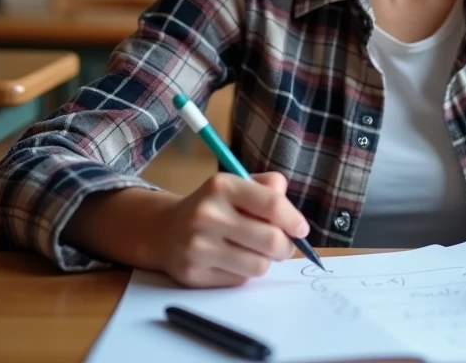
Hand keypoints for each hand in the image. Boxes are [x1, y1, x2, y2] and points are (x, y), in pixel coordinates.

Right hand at [158, 171, 309, 287]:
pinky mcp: (192, 273)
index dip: (294, 220)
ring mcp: (197, 245)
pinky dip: (243, 273)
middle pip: (271, 239)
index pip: (272, 204)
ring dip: (264, 261)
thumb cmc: (214, 206)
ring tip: (254, 252)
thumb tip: (294, 217)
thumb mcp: (238, 185)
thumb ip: (270, 189)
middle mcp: (207, 214)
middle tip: (283, 246)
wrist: (164, 230)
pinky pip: (239, 280)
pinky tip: (231, 261)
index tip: (301, 230)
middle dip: (285, 246)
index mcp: (222, 186)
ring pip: (258, 265)